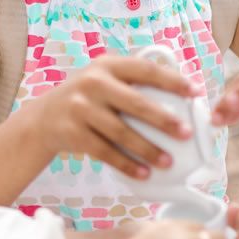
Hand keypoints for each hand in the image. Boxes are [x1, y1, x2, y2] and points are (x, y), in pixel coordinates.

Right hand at [24, 56, 201, 180]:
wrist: (43, 119)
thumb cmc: (87, 99)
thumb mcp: (103, 79)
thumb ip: (133, 84)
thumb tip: (180, 102)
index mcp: (107, 65)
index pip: (145, 69)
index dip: (172, 80)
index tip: (195, 92)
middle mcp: (93, 83)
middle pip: (135, 103)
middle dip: (164, 120)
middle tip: (186, 133)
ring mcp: (80, 108)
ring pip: (121, 132)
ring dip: (148, 149)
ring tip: (168, 162)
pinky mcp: (73, 133)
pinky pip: (106, 152)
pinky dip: (126, 164)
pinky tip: (144, 173)